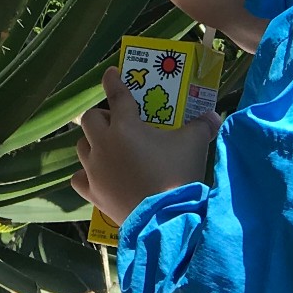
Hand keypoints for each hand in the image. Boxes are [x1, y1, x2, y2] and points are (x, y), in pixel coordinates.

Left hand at [71, 66, 217, 225]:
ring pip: (82, 146)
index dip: (113, 81)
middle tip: (117, 121)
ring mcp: (94, 169)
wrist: (165, 218)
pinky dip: (86, 173)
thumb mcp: (194, 145)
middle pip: (90, 119)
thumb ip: (202, 126)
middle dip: (102, 116)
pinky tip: (96, 175)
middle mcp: (104, 143)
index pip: (116, 95)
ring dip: (92, 142)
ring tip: (107, 146)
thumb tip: (213, 116)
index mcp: (125, 126)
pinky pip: (79, 177)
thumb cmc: (176, 175)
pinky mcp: (92, 192)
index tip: (110, 74)